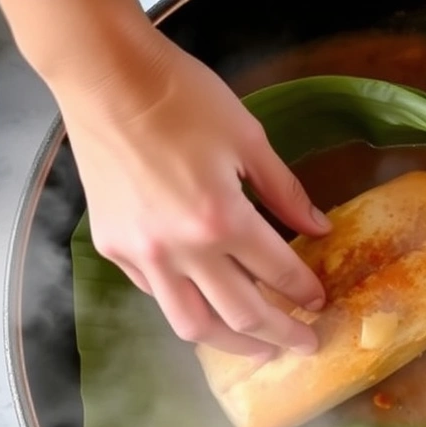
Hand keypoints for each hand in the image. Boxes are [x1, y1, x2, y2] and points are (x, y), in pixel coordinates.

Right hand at [53, 39, 330, 358]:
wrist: (105, 76)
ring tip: (258, 349)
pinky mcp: (113, 248)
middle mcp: (181, 249)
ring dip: (231, 344)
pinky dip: (186, 306)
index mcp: (222, 218)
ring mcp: (142, 254)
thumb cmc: (181, 97)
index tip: (320, 302)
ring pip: (192, 324)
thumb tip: (319, 228)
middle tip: (303, 344)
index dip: (305, 292)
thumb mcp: (248, 138)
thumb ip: (286, 192)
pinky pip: (155, 295)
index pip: (278, 273)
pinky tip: (205, 305)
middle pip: (241, 315)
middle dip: (281, 335)